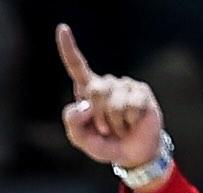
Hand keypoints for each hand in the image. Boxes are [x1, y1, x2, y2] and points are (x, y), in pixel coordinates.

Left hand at [54, 24, 166, 175]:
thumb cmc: (104, 143)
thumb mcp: (82, 140)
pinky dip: (129, 122)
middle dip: (98, 117)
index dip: (68, 48)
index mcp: (87, 91)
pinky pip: (130, 107)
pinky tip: (132, 122)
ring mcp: (124, 85)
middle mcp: (105, 83)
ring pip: (114, 103)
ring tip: (120, 127)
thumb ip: (73, 124)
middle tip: (105, 130)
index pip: (76, 66)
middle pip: (96, 91)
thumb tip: (85, 105)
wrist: (131, 153)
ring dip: (115, 123)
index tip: (62, 29)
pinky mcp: (141, 91)